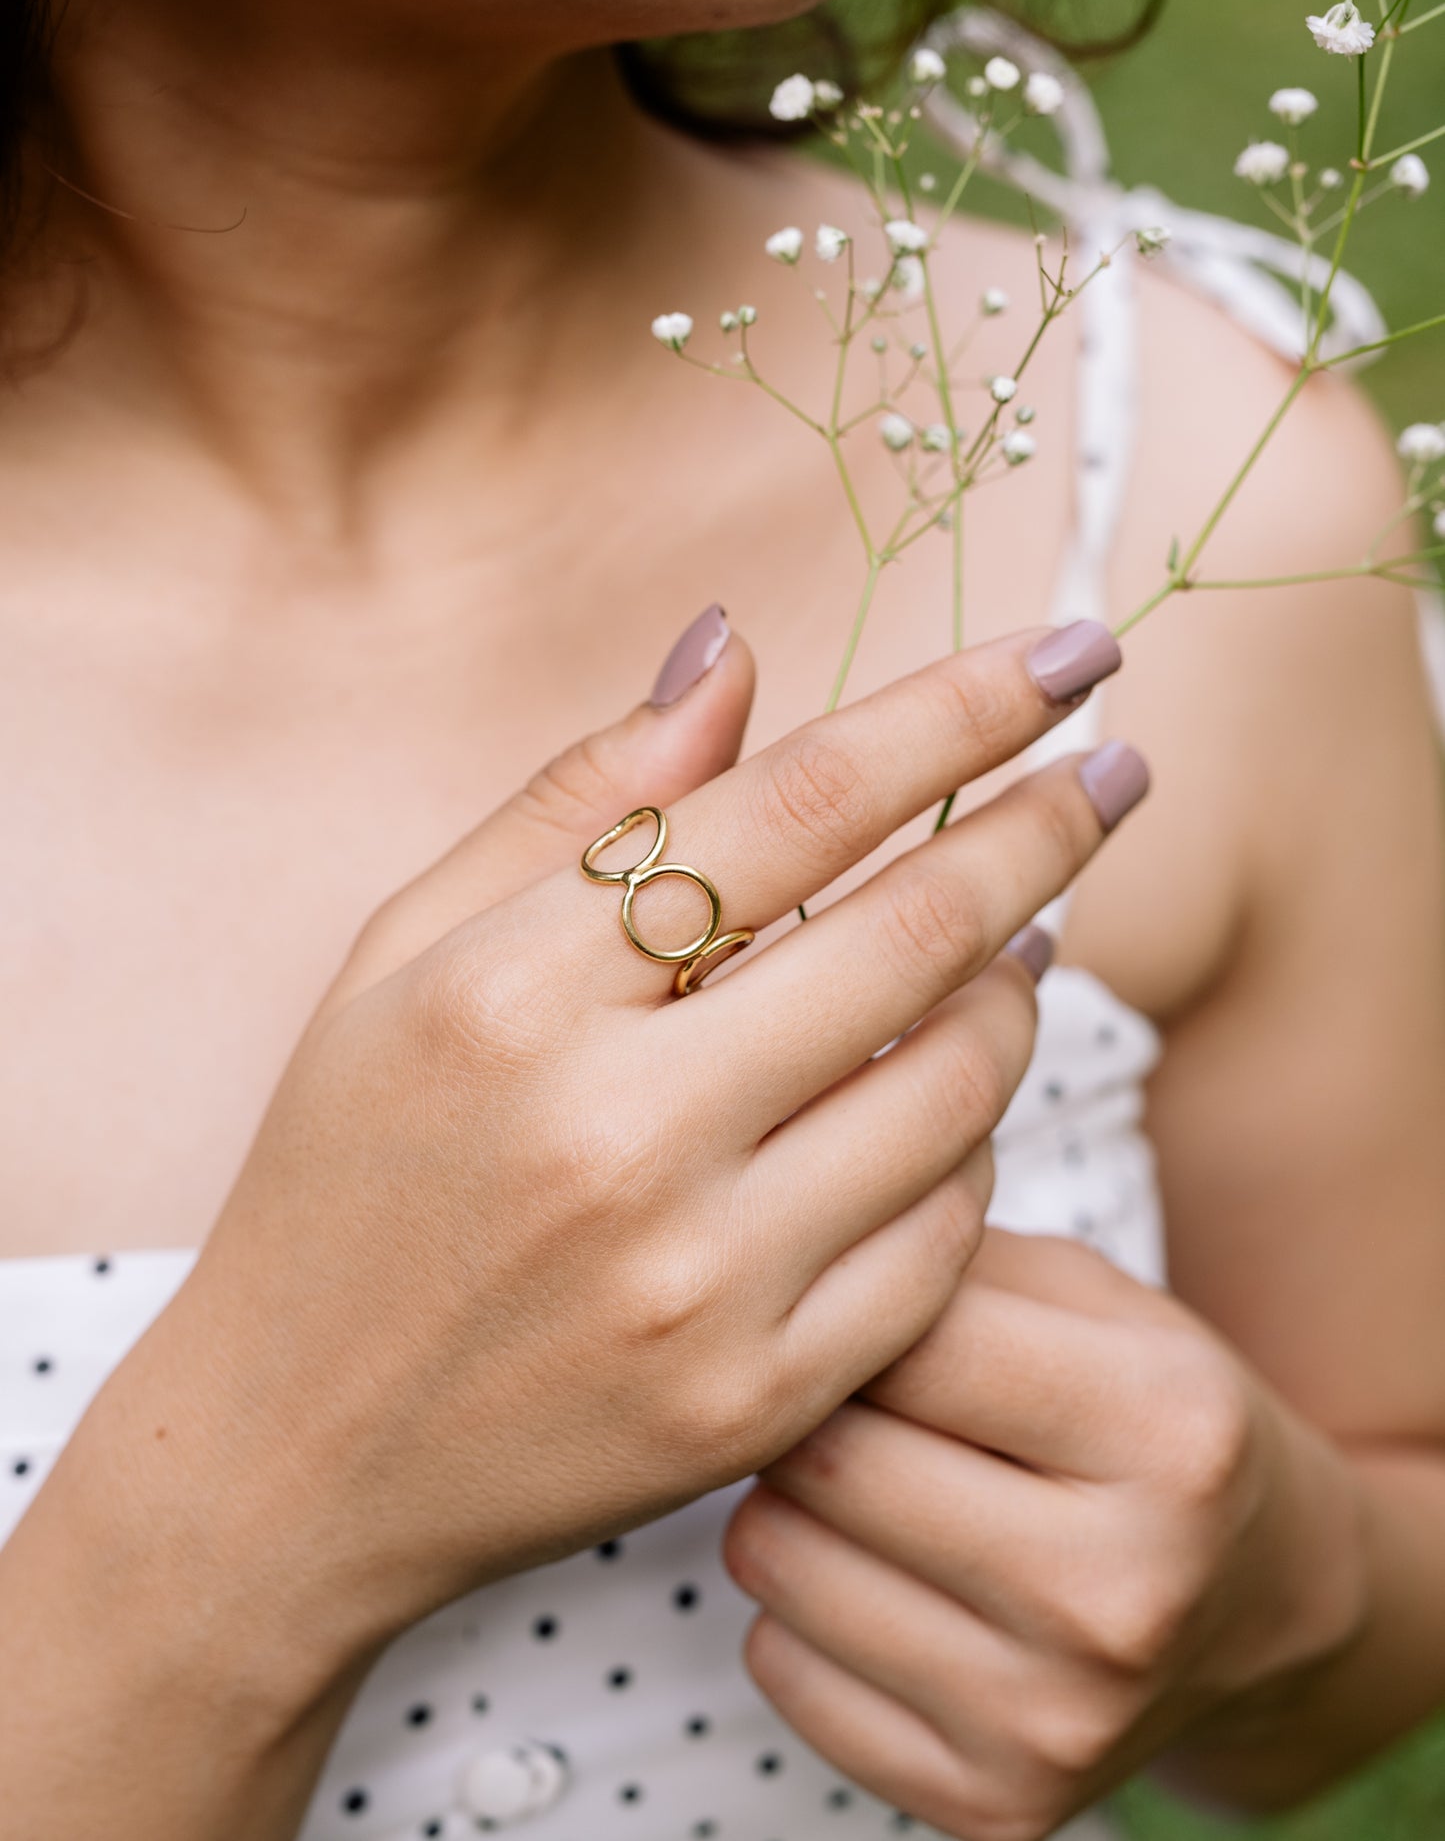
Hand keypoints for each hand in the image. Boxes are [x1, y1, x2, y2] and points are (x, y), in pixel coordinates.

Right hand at [32, 621, 1134, 1715]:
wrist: (303, 1447)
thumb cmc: (350, 1170)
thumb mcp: (404, 954)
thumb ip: (575, 800)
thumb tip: (729, 653)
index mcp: (511, 993)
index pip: (795, 806)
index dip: (958, 711)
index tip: (1069, 655)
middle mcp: (615, 1133)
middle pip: (910, 932)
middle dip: (1046, 825)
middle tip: (1115, 767)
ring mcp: (699, 1281)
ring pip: (955, 1087)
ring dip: (1017, 984)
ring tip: (1023, 932)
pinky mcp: (759, 1399)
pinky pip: (942, 1237)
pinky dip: (970, 1141)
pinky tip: (950, 1090)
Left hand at [727, 1229, 1365, 1840]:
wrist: (1262, 1601)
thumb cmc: (1148, 1415)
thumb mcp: (1098, 1301)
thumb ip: (953, 1255)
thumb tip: (794, 1250)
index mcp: (1171, 1436)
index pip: (915, 1343)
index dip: (858, 1306)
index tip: (862, 1306)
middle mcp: (1124, 1594)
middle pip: (832, 1458)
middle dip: (809, 1404)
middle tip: (843, 1395)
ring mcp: (1060, 1721)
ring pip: (779, 1562)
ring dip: (785, 1503)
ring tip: (858, 1484)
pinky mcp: (994, 1806)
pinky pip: (781, 1669)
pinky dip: (797, 1612)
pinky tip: (876, 1582)